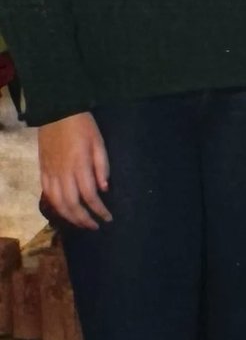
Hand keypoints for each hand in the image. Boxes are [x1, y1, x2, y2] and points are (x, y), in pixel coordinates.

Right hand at [38, 112, 111, 228]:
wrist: (57, 114)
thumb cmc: (83, 127)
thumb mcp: (99, 143)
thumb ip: (102, 166)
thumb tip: (104, 189)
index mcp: (79, 166)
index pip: (90, 196)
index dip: (99, 210)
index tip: (108, 218)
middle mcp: (63, 173)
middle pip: (71, 204)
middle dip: (83, 219)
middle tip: (95, 226)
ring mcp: (50, 173)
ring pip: (57, 202)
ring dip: (69, 216)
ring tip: (80, 223)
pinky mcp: (42, 170)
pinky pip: (47, 193)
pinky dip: (55, 205)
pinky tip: (63, 211)